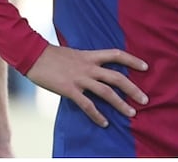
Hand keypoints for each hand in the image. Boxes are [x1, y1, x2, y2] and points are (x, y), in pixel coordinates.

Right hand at [26, 44, 148, 127]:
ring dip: (120, 104)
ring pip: (106, 92)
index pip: (116, 55)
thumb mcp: (73, 53)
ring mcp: (79, 78)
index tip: (145, 67)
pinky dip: (97, 115)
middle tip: (145, 99)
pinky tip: (104, 123)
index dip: (132, 60)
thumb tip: (94, 68)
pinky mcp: (69, 89)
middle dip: (133, 89)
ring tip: (131, 113)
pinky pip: (87, 105)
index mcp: (89, 55)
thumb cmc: (51, 55)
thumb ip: (86, 61)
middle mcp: (88, 66)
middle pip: (116, 77)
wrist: (33, 55)